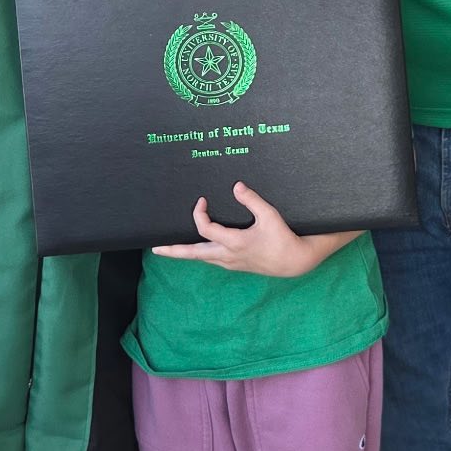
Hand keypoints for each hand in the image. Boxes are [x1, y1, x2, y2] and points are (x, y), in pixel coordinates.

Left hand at [152, 183, 331, 277]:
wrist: (294, 262)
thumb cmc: (284, 238)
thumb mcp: (270, 216)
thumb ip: (252, 200)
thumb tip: (236, 185)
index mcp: (234, 242)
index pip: (205, 229)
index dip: (199, 214)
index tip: (201, 201)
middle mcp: (228, 256)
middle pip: (194, 254)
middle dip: (174, 251)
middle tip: (156, 249)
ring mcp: (230, 263)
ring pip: (201, 258)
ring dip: (184, 253)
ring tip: (169, 250)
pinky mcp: (235, 265)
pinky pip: (211, 260)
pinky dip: (198, 254)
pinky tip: (194, 251)